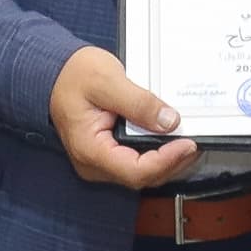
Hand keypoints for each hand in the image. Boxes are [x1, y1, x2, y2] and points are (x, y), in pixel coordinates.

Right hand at [51, 45, 196, 189]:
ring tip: (188, 140)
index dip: (166, 161)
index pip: (135, 170)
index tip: (187, 144)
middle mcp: (95, 164)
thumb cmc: (72, 76)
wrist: (54, 74)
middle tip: (195, 140)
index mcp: (90, 149)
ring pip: (143, 173)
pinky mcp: (110, 155)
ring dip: (169, 161)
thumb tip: (169, 121)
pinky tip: (172, 140)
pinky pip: (138, 163)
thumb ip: (138, 102)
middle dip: (173, 162)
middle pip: (143, 176)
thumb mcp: (107, 80)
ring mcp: (102, 162)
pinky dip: (159, 155)